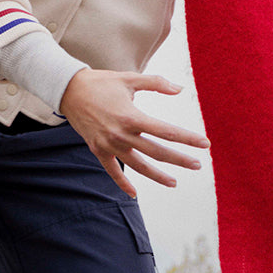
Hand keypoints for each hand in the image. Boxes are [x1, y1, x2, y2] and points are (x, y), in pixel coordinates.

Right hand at [59, 69, 209, 198]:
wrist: (68, 90)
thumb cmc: (101, 82)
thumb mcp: (129, 78)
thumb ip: (156, 83)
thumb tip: (180, 89)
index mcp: (131, 116)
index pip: (166, 131)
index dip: (187, 138)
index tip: (204, 144)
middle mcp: (121, 135)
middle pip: (157, 152)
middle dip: (179, 159)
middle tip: (197, 165)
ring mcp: (109, 145)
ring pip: (138, 166)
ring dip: (157, 176)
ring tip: (174, 182)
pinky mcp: (98, 150)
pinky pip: (112, 171)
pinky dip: (123, 183)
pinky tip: (134, 194)